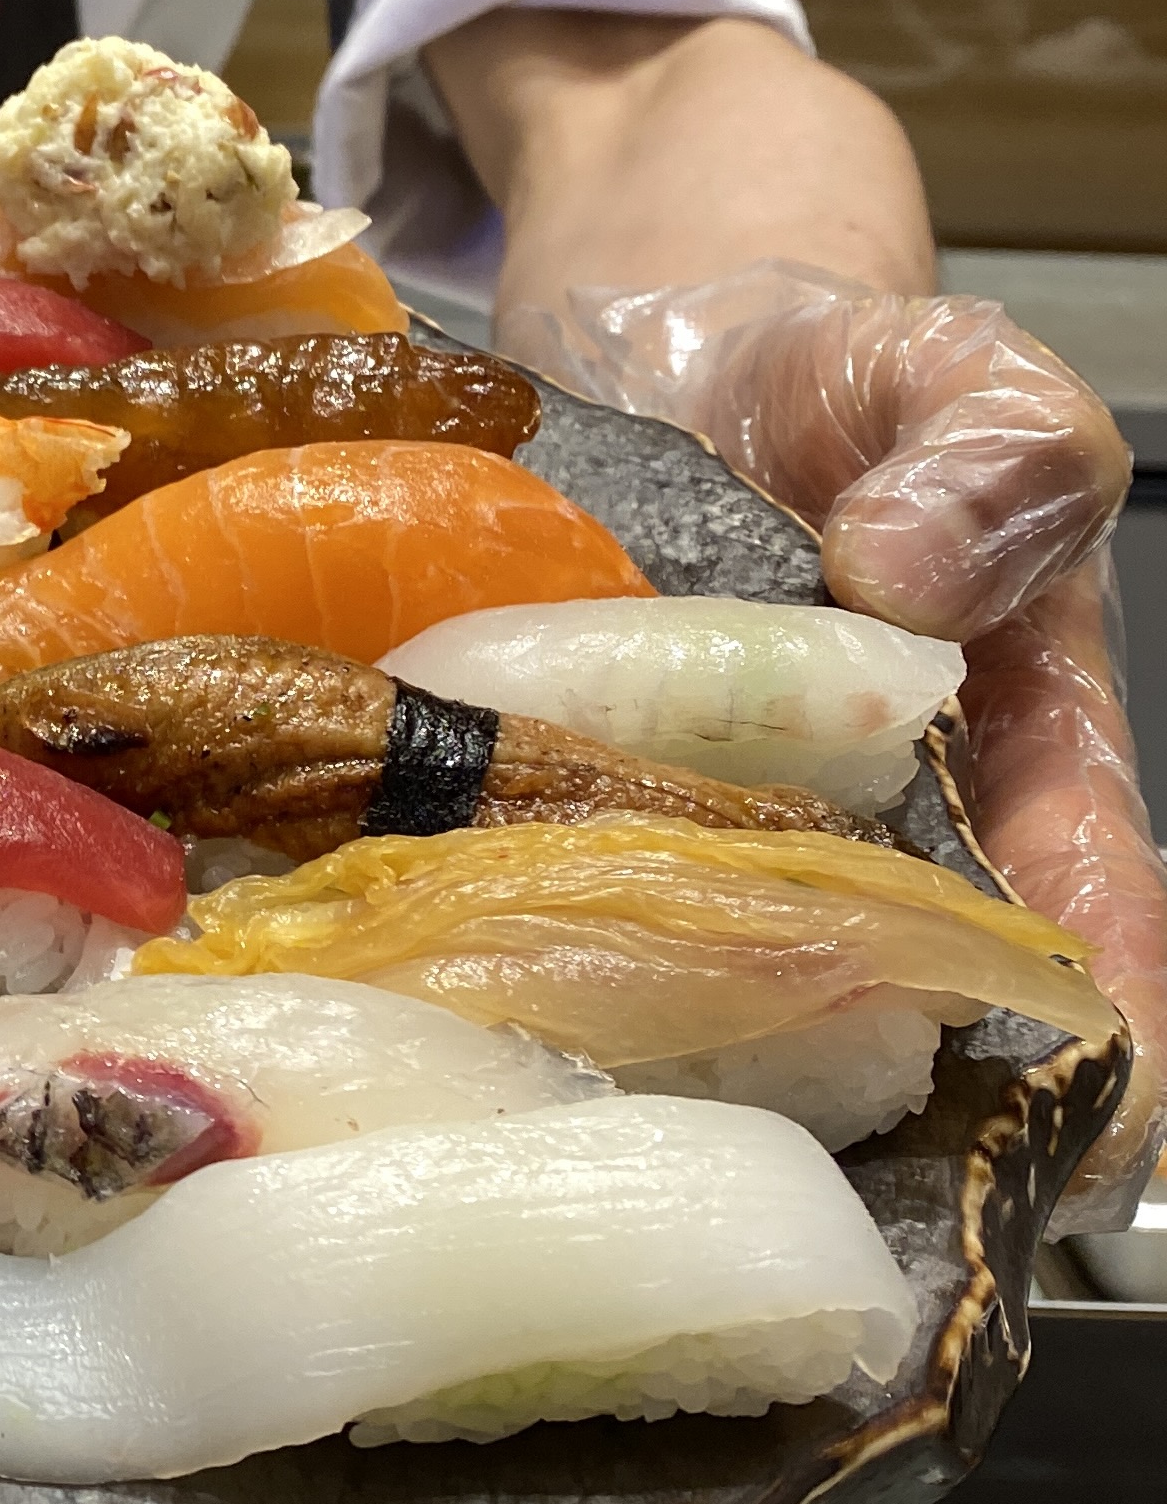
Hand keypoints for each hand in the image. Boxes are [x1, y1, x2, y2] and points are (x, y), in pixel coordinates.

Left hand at [517, 264, 1162, 1229]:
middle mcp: (854, 851)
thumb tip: (909, 569)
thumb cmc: (845, 381)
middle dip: (834, 1119)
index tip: (1043, 1140)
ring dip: (640, 1063)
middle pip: (878, 1031)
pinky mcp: (554, 822)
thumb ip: (999, 455)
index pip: (1069, 947)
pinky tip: (421, 998)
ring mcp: (695, 852)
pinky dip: (485, 955)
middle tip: (752, 1167)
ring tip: (574, 1114)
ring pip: (689, 1006)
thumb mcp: (961, 378)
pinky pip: (527, 914)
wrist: (657, 337)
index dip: (1082, 1065)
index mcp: (1007, 778)